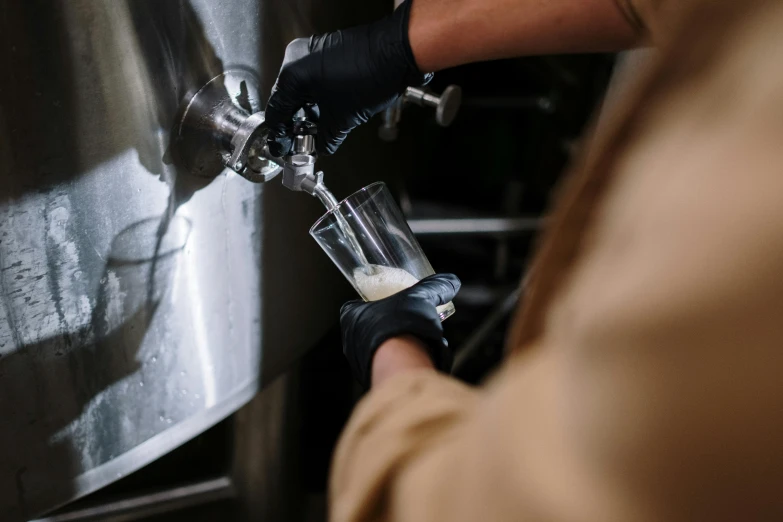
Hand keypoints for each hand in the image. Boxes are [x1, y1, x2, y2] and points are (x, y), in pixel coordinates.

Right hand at [264, 0, 430, 156]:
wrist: (396, 52)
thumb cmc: (371, 75)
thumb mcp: (343, 118)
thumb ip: (326, 137)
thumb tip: (322, 147)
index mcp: (293, 75)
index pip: (277, 111)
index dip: (280, 133)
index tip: (284, 145)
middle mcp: (297, 58)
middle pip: (287, 99)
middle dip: (295, 123)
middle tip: (301, 142)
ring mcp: (310, 51)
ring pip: (300, 89)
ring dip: (307, 111)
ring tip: (317, 130)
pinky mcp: (325, 49)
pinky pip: (312, 78)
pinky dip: (316, 97)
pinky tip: (326, 112)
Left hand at [340, 273, 460, 387]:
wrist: (401, 366)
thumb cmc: (399, 326)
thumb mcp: (421, 298)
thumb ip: (435, 287)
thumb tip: (451, 281)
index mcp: (352, 316)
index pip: (357, 305)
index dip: (375, 301)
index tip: (392, 301)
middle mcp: (351, 340)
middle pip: (372, 327)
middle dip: (394, 325)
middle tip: (412, 321)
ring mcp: (361, 362)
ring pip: (381, 350)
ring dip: (400, 346)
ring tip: (422, 340)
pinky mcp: (375, 379)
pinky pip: (389, 368)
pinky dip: (403, 362)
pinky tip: (420, 358)